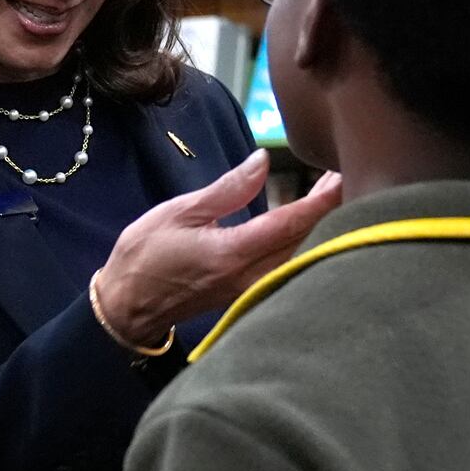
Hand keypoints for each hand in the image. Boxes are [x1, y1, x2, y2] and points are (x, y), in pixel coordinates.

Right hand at [95, 150, 341, 344]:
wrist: (126, 308)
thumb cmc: (146, 256)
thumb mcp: (180, 212)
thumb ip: (227, 190)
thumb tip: (262, 162)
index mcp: (233, 253)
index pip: (291, 223)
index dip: (322, 199)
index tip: (342, 175)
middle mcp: (250, 276)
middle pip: (305, 242)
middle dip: (329, 209)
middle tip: (343, 175)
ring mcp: (251, 290)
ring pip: (299, 257)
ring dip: (319, 226)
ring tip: (330, 194)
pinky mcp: (248, 295)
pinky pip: (286, 267)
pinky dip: (302, 243)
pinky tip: (305, 224)